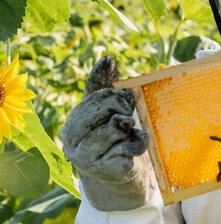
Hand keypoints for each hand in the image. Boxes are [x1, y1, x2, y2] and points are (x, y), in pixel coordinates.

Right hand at [61, 56, 153, 210]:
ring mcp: (85, 158)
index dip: (118, 96)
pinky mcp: (104, 170)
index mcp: (72, 123)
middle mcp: (71, 141)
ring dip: (130, 130)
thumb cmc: (113, 137)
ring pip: (116, 127)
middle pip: (106, 109)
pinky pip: (128, 145)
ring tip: (128, 136)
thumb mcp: (108, 111)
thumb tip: (107, 58)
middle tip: (131, 118)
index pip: (97, 97)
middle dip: (125, 109)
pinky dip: (138, 144)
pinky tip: (133, 149)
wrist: (119, 174)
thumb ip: (104, 86)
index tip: (128, 99)